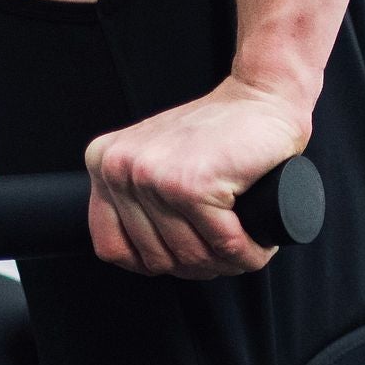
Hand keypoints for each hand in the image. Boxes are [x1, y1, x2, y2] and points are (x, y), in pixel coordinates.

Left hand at [85, 80, 310, 279]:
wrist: (261, 97)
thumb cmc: (218, 133)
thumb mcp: (157, 160)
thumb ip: (135, 197)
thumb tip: (142, 258)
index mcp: (103, 163)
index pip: (111, 247)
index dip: (152, 263)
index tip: (183, 255)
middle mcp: (119, 168)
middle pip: (155, 259)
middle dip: (197, 266)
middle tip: (225, 251)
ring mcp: (153, 176)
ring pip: (191, 257)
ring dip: (226, 263)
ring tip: (245, 247)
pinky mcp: (192, 184)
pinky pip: (223, 245)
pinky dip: (247, 253)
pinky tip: (258, 245)